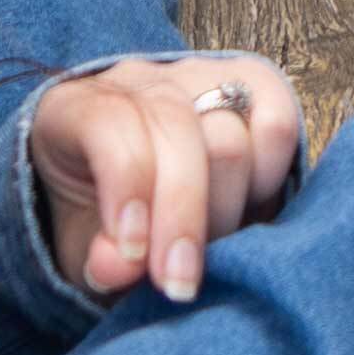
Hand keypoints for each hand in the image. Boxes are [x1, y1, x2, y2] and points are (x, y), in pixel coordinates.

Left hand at [27, 51, 313, 306]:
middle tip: (180, 279)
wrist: (144, 194)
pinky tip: (247, 208)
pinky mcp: (252, 85)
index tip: (136, 254)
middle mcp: (139, 81)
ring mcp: (199, 76)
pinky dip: (269, 179)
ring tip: (211, 246)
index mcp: (76, 108)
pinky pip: (278, 128)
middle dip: (184, 218)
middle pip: (179, 133)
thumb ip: (97, 260)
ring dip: (227, 210)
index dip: (129, 187)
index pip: (110, 124)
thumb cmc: (106, 223)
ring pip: (232, 138)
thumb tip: (122, 264)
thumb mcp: (84, 251)